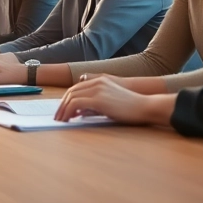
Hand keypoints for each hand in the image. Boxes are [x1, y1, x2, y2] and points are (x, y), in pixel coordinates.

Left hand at [54, 76, 173, 125]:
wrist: (145, 106)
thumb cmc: (130, 108)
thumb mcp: (109, 103)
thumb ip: (94, 105)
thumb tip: (78, 112)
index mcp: (99, 81)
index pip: (76, 89)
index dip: (66, 100)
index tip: (62, 111)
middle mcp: (96, 82)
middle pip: (71, 92)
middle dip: (61, 105)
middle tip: (57, 117)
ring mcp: (97, 89)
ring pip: (71, 97)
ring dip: (63, 110)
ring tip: (60, 121)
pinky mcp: (98, 99)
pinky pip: (76, 104)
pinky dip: (68, 112)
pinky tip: (68, 119)